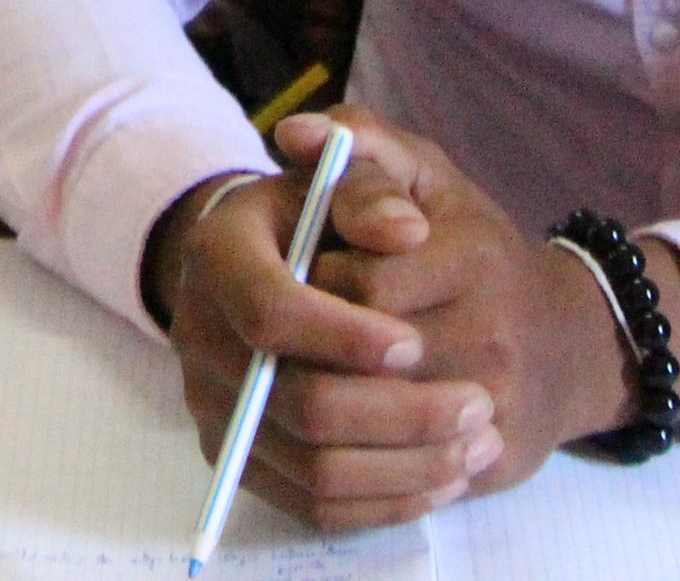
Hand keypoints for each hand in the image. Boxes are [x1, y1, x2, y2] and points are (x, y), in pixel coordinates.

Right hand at [148, 117, 504, 532]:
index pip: (268, 311)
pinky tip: (446, 475)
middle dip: (398, 412)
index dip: (343, 335)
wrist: (292, 266)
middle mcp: (201, 334)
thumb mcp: (355, 172)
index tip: (413, 341)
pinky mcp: (245, 461)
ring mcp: (217, 406)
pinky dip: (386, 501)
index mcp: (218, 251)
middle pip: (297, 404)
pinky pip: (314, 506)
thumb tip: (403, 230)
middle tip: (478, 404)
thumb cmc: (333, 216)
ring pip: (313, 468)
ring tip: (478, 442)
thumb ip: (373, 181)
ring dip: (405, 464)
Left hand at [273, 112, 643, 509]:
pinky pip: (406, 480)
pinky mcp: (495, 463)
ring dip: (322, 418)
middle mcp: (495, 334)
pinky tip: (335, 443)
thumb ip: (360, 143)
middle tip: (294, 343)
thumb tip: (292, 133)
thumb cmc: (470, 247)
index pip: (363, 285)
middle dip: (313, 356)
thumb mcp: (424, 175)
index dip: (319, 289)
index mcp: (474, 256)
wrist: (566, 342)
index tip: (311, 279)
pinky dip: (356, 471)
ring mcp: (498, 405)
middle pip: (365, 360)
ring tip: (305, 388)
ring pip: (373, 435)